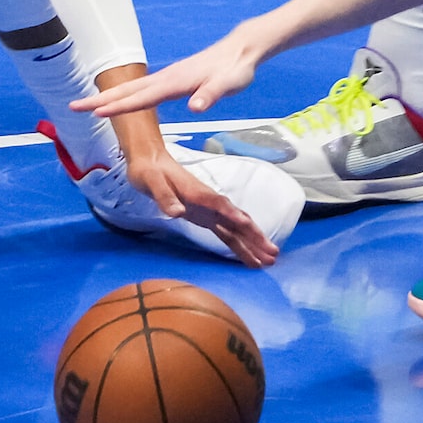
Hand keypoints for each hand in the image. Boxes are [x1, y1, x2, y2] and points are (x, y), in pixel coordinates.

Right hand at [75, 27, 264, 116]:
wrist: (241, 50)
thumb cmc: (235, 69)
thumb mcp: (228, 84)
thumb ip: (211, 95)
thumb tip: (195, 108)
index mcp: (175, 82)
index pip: (142, 97)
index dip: (119, 106)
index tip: (96, 112)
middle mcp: (167, 78)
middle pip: (128, 90)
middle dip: (100, 99)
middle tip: (73, 106)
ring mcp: (168, 77)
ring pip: (132, 88)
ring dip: (109, 96)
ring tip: (87, 105)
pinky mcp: (173, 79)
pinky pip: (142, 88)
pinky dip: (125, 94)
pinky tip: (120, 100)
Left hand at [128, 149, 279, 267]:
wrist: (150, 162)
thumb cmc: (150, 171)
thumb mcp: (152, 182)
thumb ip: (165, 197)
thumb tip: (178, 212)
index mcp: (199, 193)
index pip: (220, 204)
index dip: (233, 215)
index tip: (247, 225)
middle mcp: (210, 202)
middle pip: (237, 220)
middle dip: (255, 236)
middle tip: (272, 253)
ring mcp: (211, 211)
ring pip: (236, 229)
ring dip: (252, 244)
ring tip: (269, 260)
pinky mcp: (206, 218)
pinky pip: (227, 233)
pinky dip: (239, 245)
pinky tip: (249, 257)